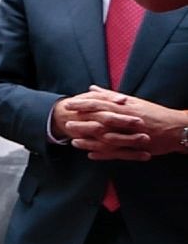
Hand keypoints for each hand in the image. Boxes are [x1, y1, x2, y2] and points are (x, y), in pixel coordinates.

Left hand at [63, 86, 186, 159]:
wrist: (177, 128)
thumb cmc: (154, 113)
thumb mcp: (133, 101)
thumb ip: (111, 95)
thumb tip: (92, 88)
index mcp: (126, 107)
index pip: (101, 103)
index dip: (84, 104)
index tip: (69, 104)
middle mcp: (127, 120)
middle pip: (101, 120)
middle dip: (82, 122)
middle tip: (66, 123)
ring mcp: (132, 135)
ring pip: (107, 138)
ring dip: (89, 140)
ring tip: (73, 142)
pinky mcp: (137, 148)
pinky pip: (118, 152)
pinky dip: (104, 154)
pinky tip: (91, 155)